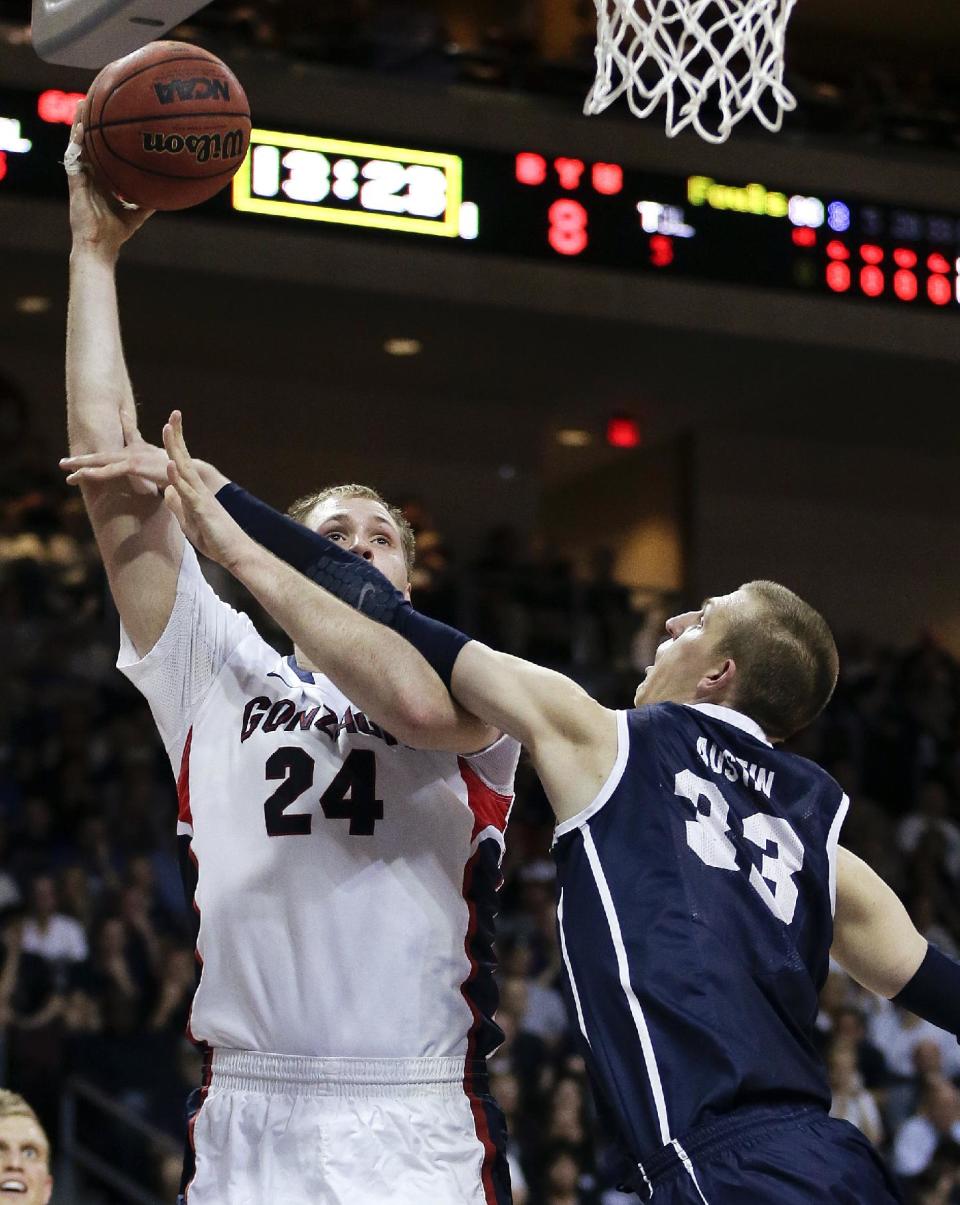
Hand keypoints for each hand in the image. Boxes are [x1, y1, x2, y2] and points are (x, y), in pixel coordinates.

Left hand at [60, 438, 169, 494]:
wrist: (190, 472)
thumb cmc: (175, 471)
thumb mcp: (160, 466)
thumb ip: (155, 475)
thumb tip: (149, 480)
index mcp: (135, 452)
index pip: (110, 453)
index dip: (94, 455)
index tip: (77, 459)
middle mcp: (131, 453)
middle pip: (101, 457)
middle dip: (81, 460)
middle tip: (62, 464)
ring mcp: (132, 458)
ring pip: (101, 462)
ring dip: (82, 466)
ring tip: (67, 472)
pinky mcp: (134, 466)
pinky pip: (110, 470)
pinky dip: (95, 472)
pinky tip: (83, 475)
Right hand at [66, 116, 153, 258]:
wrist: (100, 246)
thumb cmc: (116, 233)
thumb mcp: (137, 214)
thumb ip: (148, 202)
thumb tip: (167, 194)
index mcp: (102, 181)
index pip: (102, 154)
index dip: (105, 139)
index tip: (111, 121)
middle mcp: (90, 176)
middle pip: (89, 144)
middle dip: (91, 124)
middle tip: (96, 101)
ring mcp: (81, 178)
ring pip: (78, 145)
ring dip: (79, 125)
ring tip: (83, 104)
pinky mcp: (74, 184)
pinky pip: (75, 159)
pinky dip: (77, 143)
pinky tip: (82, 127)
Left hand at [162, 411, 250, 568]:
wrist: (237, 553)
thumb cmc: (216, 539)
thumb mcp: (189, 521)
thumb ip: (178, 505)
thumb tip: (168, 491)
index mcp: (194, 492)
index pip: (180, 464)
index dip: (173, 446)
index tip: (169, 427)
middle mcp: (199, 489)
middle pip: (183, 459)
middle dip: (176, 437)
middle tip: (172, 416)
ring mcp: (202, 498)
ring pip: (185, 469)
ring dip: (175, 448)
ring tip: (168, 428)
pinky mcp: (203, 510)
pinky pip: (189, 492)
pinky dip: (178, 478)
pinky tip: (171, 465)